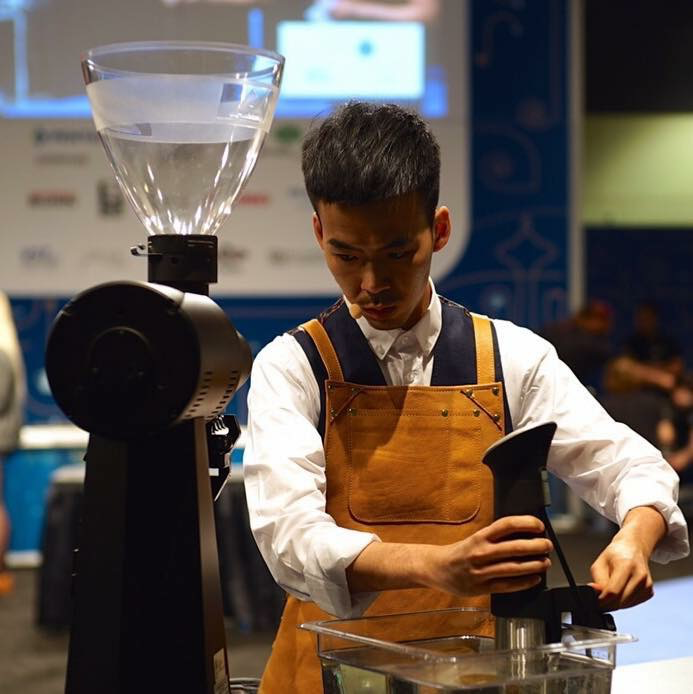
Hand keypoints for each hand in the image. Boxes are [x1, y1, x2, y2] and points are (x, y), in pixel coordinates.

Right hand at [424, 516, 552, 595]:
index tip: (539, 525)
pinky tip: (535, 579)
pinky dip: (524, 582)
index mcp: (480, 536)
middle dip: (536, 546)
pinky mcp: (482, 588)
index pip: (506, 525)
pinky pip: (508, 585)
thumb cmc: (459, 552)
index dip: (526, 523)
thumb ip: (496, 538)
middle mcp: (481, 552)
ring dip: (534, 565)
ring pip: (514, 567)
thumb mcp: (475, 538)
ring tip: (546, 562)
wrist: (436, 568)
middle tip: (547, 545)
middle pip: (514, 547)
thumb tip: (524, 536)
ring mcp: (482, 571)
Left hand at [589, 506, 665, 609]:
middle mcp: (639, 576)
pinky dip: (623, 602)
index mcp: (626, 565)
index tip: (594, 602)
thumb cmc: (614, 555)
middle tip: (598, 600)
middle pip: (620, 601)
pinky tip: (620, 591)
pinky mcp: (649, 592)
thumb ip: (598, 581)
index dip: (601, 600)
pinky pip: (632, 604)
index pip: (613, 591)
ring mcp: (647, 585)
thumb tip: (596, 595)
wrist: (634, 549)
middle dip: (606, 604)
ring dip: (614, 603)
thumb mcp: (600, 563)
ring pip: (626, 605)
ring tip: (609, 592)